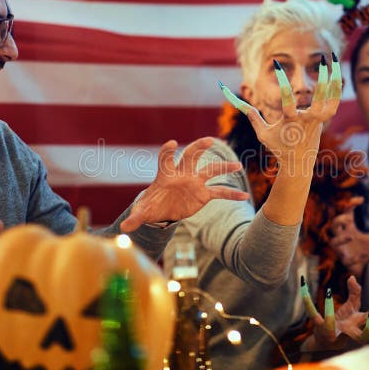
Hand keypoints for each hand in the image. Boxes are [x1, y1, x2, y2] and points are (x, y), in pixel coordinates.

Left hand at [120, 137, 247, 231]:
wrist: (162, 210)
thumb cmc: (150, 206)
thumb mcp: (142, 212)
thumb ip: (135, 218)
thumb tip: (124, 228)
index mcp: (165, 175)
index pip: (166, 159)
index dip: (167, 152)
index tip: (171, 144)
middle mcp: (182, 174)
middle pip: (191, 156)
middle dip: (198, 147)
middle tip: (208, 141)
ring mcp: (195, 182)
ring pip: (210, 170)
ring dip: (223, 168)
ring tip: (237, 167)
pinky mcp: (203, 194)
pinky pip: (219, 192)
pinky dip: (231, 194)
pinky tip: (244, 196)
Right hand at [240, 56, 342, 174]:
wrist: (298, 163)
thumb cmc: (278, 147)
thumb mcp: (263, 134)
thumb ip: (253, 117)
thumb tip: (237, 102)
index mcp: (290, 122)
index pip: (288, 101)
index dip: (283, 82)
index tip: (277, 65)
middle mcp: (306, 121)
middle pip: (319, 102)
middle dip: (322, 82)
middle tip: (322, 61)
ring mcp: (317, 121)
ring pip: (330, 101)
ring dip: (334, 81)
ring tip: (336, 60)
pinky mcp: (322, 121)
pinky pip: (333, 103)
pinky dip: (336, 90)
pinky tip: (337, 75)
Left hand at [307, 276, 368, 350]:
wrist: (324, 341)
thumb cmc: (342, 323)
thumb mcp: (351, 308)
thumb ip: (355, 293)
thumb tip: (353, 277)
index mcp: (360, 323)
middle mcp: (350, 331)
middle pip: (364, 336)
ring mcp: (334, 332)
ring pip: (332, 324)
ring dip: (330, 310)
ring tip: (328, 293)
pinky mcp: (319, 327)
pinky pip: (313, 315)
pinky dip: (307, 301)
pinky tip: (303, 287)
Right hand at [329, 197, 368, 277]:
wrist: (363, 269)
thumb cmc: (365, 251)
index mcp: (349, 229)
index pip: (346, 212)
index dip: (350, 204)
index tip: (361, 199)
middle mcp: (343, 237)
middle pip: (334, 224)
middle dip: (339, 220)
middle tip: (349, 218)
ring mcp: (342, 249)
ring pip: (333, 242)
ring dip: (340, 238)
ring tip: (352, 236)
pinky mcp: (345, 262)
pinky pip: (345, 259)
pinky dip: (352, 258)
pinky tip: (360, 256)